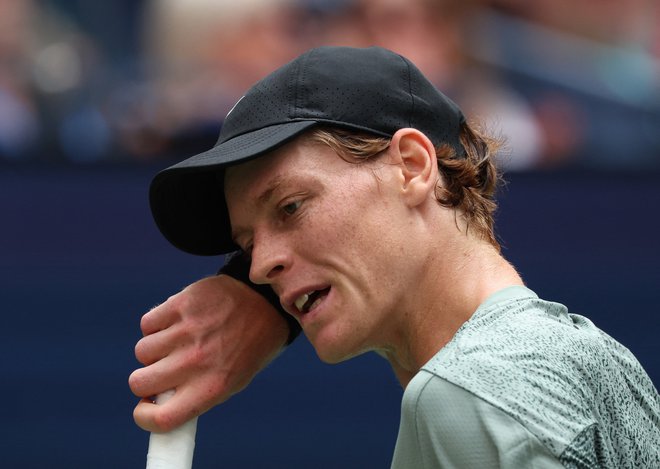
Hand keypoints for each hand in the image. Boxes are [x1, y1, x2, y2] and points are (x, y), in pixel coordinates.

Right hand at [128, 274, 288, 431]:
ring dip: (154, 351)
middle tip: (161, 372)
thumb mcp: (232, 381)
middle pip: (139, 383)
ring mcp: (186, 331)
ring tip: (177, 343)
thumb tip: (157, 403)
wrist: (265, 303)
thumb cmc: (247, 347)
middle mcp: (196, 361)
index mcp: (212, 387)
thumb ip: (195, 395)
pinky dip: (156, 326)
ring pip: (142, 352)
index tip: (145, 409)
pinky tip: (177, 324)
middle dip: (146, 381)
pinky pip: (147, 324)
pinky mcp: (180, 305)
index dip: (145, 418)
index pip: (162, 419)